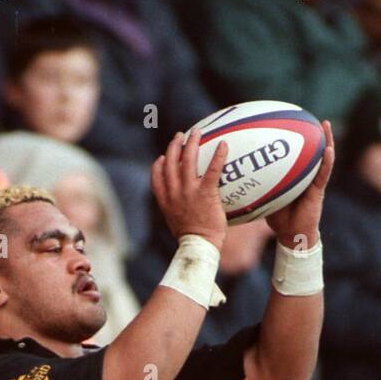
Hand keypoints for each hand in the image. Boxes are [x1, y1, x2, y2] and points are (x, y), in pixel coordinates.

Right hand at [151, 127, 228, 250]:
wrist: (199, 247)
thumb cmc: (192, 241)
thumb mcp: (178, 225)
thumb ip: (178, 213)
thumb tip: (187, 210)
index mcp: (165, 201)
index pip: (156, 178)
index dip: (158, 165)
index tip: (163, 158)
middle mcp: (174, 193)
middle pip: (170, 162)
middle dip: (174, 146)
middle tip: (180, 136)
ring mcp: (188, 191)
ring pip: (187, 160)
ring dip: (191, 143)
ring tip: (196, 133)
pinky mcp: (205, 193)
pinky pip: (212, 169)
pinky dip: (218, 155)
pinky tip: (224, 145)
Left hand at [265, 120, 334, 249]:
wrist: (291, 235)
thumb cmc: (278, 218)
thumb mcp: (264, 196)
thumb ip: (255, 183)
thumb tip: (235, 174)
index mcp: (293, 175)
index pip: (293, 153)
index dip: (292, 138)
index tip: (288, 120)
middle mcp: (305, 175)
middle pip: (309, 150)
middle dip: (310, 133)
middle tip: (307, 115)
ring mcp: (313, 182)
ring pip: (321, 157)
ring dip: (325, 140)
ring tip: (325, 125)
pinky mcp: (318, 191)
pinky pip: (324, 174)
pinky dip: (327, 161)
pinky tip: (328, 149)